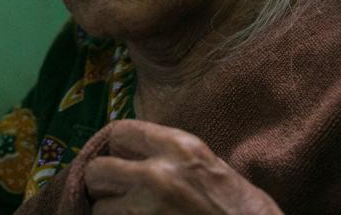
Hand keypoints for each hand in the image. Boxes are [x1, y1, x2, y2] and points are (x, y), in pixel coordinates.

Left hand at [84, 120, 282, 214]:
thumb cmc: (242, 209)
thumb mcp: (210, 164)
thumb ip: (169, 155)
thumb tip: (131, 155)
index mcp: (178, 147)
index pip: (119, 133)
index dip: (118, 149)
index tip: (123, 160)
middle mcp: (157, 174)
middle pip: (98, 171)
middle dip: (105, 184)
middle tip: (119, 194)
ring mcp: (147, 210)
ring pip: (101, 208)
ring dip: (113, 213)